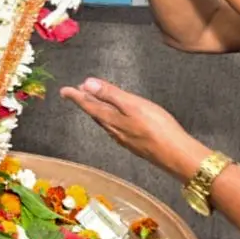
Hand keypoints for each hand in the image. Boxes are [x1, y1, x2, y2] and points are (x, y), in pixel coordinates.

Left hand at [60, 78, 190, 171]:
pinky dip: (108, 119)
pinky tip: (113, 120)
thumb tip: (86, 84)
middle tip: (76, 93)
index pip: (89, 105)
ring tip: (92, 102)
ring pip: (104, 122)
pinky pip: (114, 128)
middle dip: (85, 102)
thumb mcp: (132, 105)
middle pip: (95, 113)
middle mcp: (114, 130)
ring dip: (96, 110)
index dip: (76, 96)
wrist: (175, 155)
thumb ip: (109, 94)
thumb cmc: (157, 127)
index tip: (64, 91)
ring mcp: (124, 138)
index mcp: (111, 119)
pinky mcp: (134, 143)